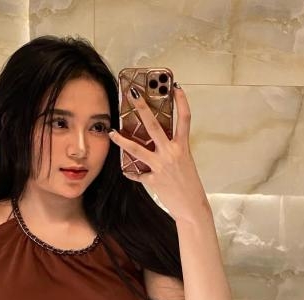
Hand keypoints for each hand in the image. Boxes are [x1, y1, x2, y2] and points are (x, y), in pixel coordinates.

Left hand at [108, 84, 208, 222]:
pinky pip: (137, 174)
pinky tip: (127, 172)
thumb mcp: (186, 163)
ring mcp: (160, 166)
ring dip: (121, 140)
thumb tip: (161, 143)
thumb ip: (174, 150)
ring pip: (136, 149)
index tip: (177, 88)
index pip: (185, 119)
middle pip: (154, 125)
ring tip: (112, 133)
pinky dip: (132, 173)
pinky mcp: (153, 180)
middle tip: (132, 95)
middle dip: (142, 108)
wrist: (192, 207)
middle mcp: (171, 153)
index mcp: (183, 147)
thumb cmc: (190, 185)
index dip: (181, 102)